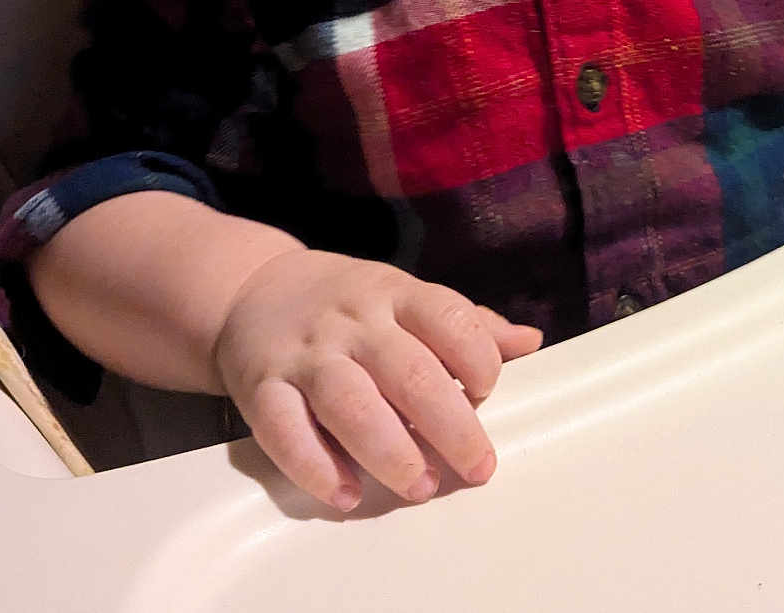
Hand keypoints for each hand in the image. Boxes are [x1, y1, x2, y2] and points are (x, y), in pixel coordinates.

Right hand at [212, 249, 542, 510]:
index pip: (447, 316)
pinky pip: (286, 431)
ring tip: (420, 485)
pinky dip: (317, 467)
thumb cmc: (350, 303)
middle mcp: (353, 321)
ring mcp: (306, 354)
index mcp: (395, 293)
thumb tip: (531, 342)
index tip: (489, 391)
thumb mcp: (405, 297)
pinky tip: (347, 493)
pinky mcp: (262, 389)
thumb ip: (466, 323)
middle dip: (450, 424)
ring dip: (390, 450)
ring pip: (351, 403)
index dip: (478, 356)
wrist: (253, 290)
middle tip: (476, 466)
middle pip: (408, 370)